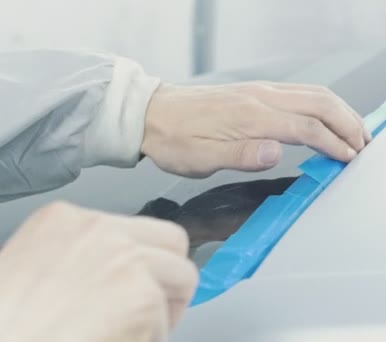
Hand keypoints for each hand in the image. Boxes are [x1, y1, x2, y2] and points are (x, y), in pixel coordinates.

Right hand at [0, 202, 197, 341]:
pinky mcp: (144, 299)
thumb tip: (121, 267)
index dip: (143, 262)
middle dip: (169, 276)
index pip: (135, 228)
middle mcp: (100, 230)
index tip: (136, 282)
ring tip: (128, 331)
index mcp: (65, 219)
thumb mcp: (33, 267)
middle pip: (173, 241)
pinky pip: (168, 325)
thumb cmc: (8, 325)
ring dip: (163, 310)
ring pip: (183, 279)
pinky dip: (150, 340)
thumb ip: (84, 256)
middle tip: (153, 308)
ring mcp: (126, 261)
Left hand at [142, 81, 371, 177]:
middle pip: (320, 103)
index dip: (333, 143)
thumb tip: (277, 153)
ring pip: (315, 94)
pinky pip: (303, 91)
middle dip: (348, 124)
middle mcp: (262, 97)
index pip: (306, 128)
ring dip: (342, 111)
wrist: (154, 113)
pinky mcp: (259, 91)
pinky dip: (326, 103)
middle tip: (366, 145)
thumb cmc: (176, 140)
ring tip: (358, 131)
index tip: (350, 158)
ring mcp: (262, 90)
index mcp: (252, 117)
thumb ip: (241, 155)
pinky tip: (331, 115)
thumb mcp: (201, 159)